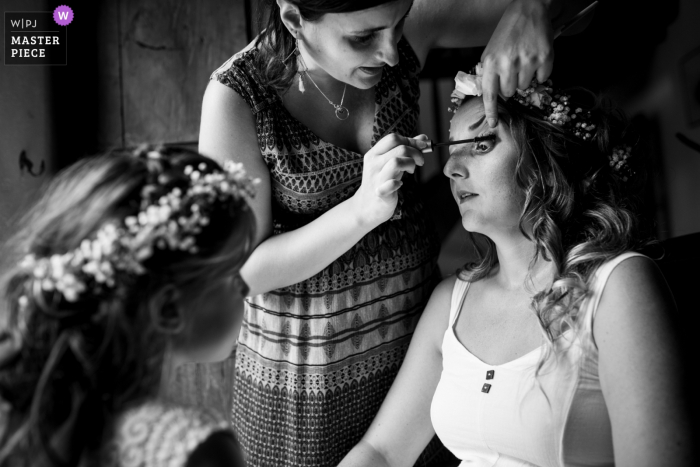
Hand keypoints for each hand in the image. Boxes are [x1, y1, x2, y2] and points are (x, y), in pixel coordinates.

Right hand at [352, 134, 426, 226]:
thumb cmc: (381, 182)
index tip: (422, 146)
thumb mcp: (389, 163)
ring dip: (410, 164)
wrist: (366, 206)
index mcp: (373, 154)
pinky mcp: (381, 193)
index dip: (411, 140)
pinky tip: (400, 184)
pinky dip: (399, 182)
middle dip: (416, 152)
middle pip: (399, 148)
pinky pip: (392, 184)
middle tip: (420, 161)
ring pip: (397, 162)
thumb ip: (405, 149)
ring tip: (411, 171)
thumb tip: (423, 138)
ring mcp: (376, 178)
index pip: (393, 138)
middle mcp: (373, 164)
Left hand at [480, 0, 554, 126]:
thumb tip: (493, 93)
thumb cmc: (508, 31)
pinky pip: (542, 79)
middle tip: (513, 69)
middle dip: (511, 85)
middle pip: (510, 93)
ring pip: (525, 87)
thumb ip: (490, 72)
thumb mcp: (491, 50)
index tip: (492, 123)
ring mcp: (527, 62)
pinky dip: (540, 72)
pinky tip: (536, 57)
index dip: (491, 111)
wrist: (530, 9)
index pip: (489, 94)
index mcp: (491, 62)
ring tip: (524, 59)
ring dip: (525, 77)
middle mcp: (508, 64)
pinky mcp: (544, 59)